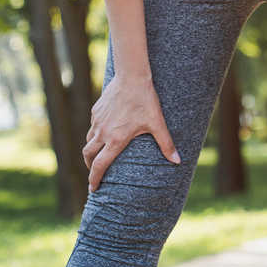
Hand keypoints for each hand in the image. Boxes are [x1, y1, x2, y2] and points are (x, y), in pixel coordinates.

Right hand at [83, 72, 180, 191]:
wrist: (131, 77)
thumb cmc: (145, 100)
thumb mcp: (157, 123)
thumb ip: (166, 144)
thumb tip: (178, 161)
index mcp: (115, 140)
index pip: (100, 166)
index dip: (94, 179)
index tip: (93, 189)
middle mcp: (103, 132)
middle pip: (88, 155)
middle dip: (90, 166)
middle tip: (94, 173)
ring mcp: (98, 121)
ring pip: (88, 140)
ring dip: (91, 149)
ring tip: (98, 154)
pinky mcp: (96, 110)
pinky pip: (93, 125)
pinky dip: (95, 132)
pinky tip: (104, 131)